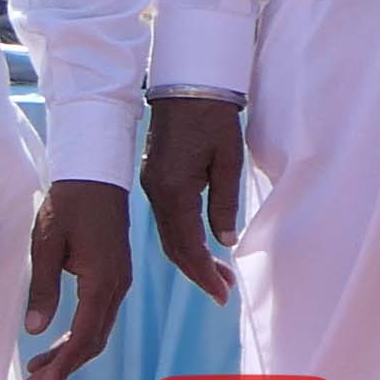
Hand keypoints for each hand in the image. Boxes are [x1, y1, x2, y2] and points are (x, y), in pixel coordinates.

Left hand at [19, 180, 129, 379]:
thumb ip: (43, 289)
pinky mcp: (113, 278)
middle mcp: (116, 287)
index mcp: (103, 280)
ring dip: (71, 355)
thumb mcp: (46, 244)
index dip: (63, 364)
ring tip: (40, 372)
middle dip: (65, 367)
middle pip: (94, 341)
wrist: (95, 177)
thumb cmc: (68, 206)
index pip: (85, 335)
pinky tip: (59, 343)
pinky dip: (79, 337)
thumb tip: (35, 330)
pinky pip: (99, 317)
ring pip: (98, 332)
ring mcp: (118, 283)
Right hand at [143, 94, 247, 299]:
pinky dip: (182, 239)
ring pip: (168, 235)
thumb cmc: (213, 118)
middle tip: (223, 292)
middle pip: (173, 246)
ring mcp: (152, 186)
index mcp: (173, 190)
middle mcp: (156, 193)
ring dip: (191, 257)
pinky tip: (200, 246)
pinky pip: (167, 220)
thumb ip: (224, 203)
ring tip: (217, 275)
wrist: (186, 85)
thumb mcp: (228, 160)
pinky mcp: (154, 179)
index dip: (204, 273)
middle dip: (198, 272)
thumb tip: (224, 241)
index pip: (187, 245)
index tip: (221, 293)